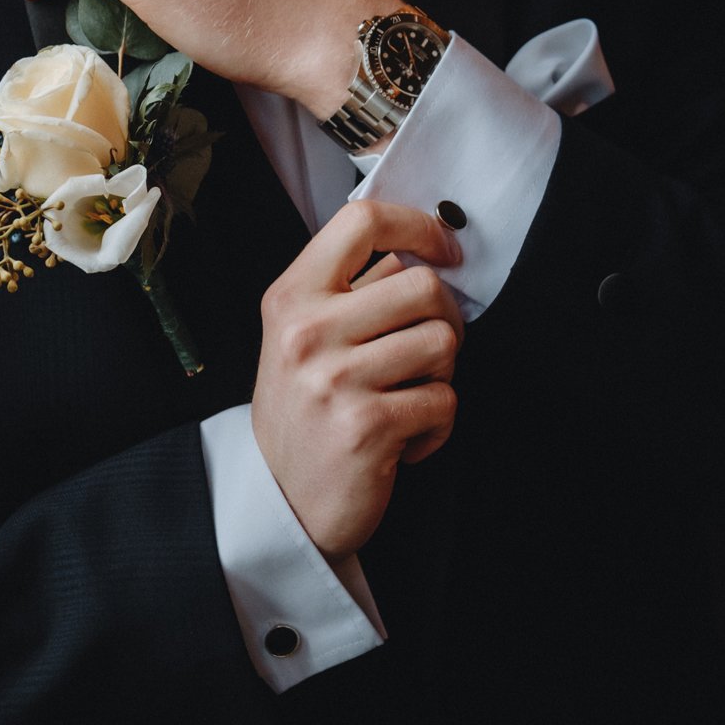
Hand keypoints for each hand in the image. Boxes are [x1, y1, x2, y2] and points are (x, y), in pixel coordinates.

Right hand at [252, 201, 463, 560]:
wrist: (280, 503)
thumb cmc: (304, 413)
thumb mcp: (303, 337)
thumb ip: (350, 291)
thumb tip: (422, 249)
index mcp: (291, 296)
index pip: (362, 221)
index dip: (418, 226)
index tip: (443, 249)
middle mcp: (307, 331)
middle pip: (423, 284)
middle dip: (444, 320)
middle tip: (426, 354)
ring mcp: (335, 378)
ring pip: (443, 342)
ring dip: (440, 376)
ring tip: (406, 398)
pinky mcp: (366, 426)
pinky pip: (444, 401)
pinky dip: (437, 425)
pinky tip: (405, 439)